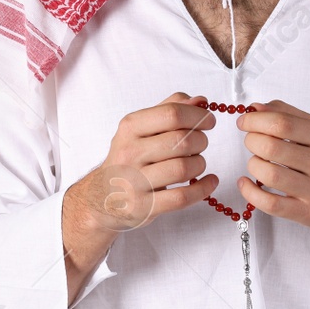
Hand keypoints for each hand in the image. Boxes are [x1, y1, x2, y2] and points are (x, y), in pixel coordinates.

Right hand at [69, 91, 221, 234]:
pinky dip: (203, 188)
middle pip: (181, 141)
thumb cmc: (128, 158)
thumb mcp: (140, 128)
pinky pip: (182, 197)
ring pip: (183, 169)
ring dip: (200, 164)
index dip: (198, 116)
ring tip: (196, 164)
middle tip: (200, 144)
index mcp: (130, 128)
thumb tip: (201, 101)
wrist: (101, 196)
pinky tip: (209, 181)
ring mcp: (135, 182)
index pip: (171, 114)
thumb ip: (169, 109)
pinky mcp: (144, 207)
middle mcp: (129, 153)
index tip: (209, 120)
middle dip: (201, 141)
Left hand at [235, 99, 309, 302]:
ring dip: (253, 165)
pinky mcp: (307, 212)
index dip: (255, 120)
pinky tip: (246, 183)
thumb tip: (255, 108)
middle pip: (272, 148)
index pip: (282, 124)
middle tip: (252, 141)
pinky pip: (270, 204)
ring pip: (269, 175)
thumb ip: (287, 114)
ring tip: (257, 162)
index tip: (244, 121)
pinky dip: (250, 192)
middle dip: (252, 141)